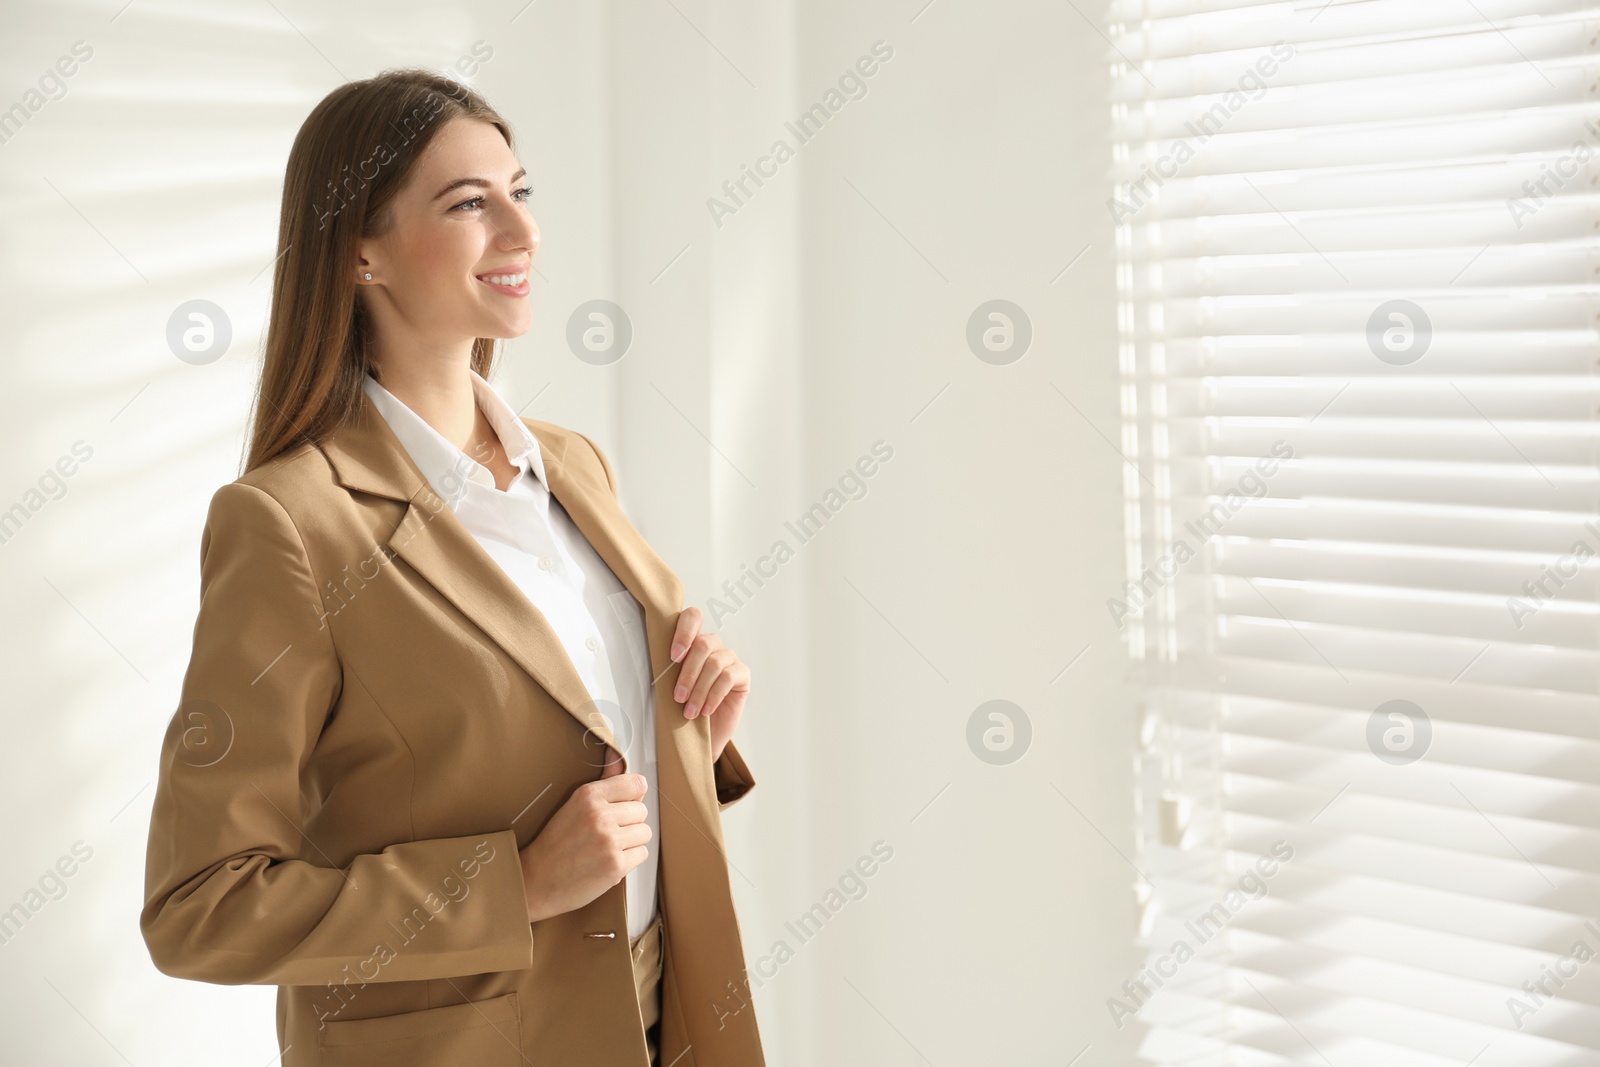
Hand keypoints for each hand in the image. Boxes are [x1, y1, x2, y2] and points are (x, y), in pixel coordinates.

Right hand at [518, 772, 649, 922]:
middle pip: (642, 811)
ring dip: (631, 842)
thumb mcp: (575, 804)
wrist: (537, 880)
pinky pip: (642, 854)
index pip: (637, 784)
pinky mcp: (615, 866)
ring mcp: (609, 841)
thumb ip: (604, 781)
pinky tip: (608, 861)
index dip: (633, 796)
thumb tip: (615, 755)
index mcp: (588, 795)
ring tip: (607, 847)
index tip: (623, 805)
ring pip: (645, 832)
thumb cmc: (556, 843)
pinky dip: (629, 860)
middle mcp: (600, 815)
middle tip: (605, 833)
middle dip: (629, 822)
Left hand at [668, 606, 748, 762]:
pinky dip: (713, 695)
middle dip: (688, 672)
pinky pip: (728, 678)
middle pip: (704, 644)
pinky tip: (705, 710)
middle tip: (677, 696)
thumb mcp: (669, 688)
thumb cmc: (682, 708)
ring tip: (689, 711)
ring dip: (699, 689)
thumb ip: (665, 671)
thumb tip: (652, 672)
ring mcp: (729, 659)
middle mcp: (713, 646)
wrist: (700, 736)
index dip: (684, 631)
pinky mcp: (742, 674)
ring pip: (715, 663)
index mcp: (692, 641)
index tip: (673, 656)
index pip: (693, 617)